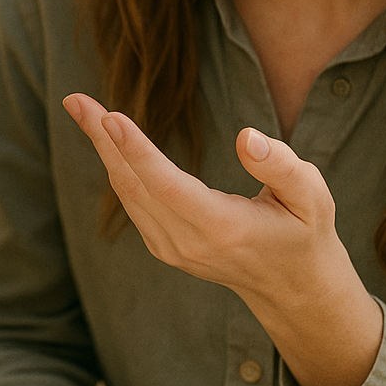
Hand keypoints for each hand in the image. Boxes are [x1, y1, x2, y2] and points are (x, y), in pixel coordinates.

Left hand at [63, 93, 340, 302]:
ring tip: (79, 107)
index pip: (169, 187)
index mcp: (224, 230)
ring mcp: (172, 249)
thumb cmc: (303, 231)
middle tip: (74, 99)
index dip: (136, 151)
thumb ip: (282, 167)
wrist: (292, 286)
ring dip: (101, 148)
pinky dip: (115, 165)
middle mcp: (189, 244)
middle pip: (135, 185)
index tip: (109, 116)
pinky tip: (104, 136)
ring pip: (126, 192)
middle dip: (101, 139)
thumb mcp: (312, 198)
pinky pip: (132, 201)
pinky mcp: (163, 245)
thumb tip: (246, 137)